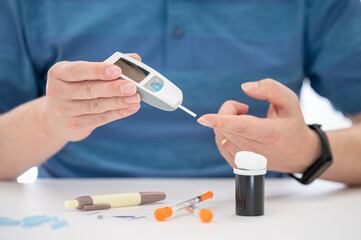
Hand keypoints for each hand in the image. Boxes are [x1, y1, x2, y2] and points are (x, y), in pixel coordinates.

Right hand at [42, 53, 141, 141]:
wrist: (55, 118)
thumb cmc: (76, 88)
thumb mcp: (83, 74)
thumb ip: (107, 66)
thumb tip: (134, 59)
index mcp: (59, 73)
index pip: (78, 70)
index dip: (98, 70)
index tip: (116, 70)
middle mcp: (58, 92)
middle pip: (90, 89)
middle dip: (113, 88)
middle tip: (132, 87)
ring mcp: (65, 111)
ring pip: (97, 105)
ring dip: (119, 102)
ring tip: (136, 98)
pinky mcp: (75, 126)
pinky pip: (100, 118)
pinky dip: (118, 113)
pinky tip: (131, 108)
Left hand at [197, 79, 321, 173]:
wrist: (296, 154)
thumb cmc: (291, 125)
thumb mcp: (290, 102)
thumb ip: (270, 89)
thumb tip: (245, 87)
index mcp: (271, 134)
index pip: (242, 127)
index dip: (221, 121)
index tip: (203, 119)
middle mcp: (257, 151)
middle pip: (227, 127)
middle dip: (229, 110)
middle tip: (244, 108)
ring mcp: (246, 161)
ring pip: (220, 135)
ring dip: (226, 121)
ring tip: (244, 120)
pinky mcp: (237, 164)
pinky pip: (220, 142)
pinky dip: (224, 131)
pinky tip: (239, 131)